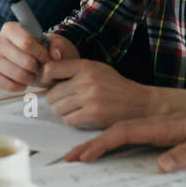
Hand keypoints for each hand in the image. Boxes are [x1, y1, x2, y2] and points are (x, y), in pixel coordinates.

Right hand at [0, 22, 76, 91]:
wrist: (35, 62)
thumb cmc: (44, 51)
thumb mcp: (57, 44)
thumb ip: (58, 46)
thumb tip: (54, 53)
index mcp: (10, 28)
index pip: (26, 43)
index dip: (40, 54)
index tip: (46, 58)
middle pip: (22, 60)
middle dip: (36, 67)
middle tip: (39, 68)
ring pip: (15, 73)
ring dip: (29, 78)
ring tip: (33, 75)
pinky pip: (4, 84)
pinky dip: (17, 86)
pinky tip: (23, 84)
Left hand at [40, 59, 159, 127]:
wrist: (138, 102)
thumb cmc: (115, 86)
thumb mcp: (97, 68)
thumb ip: (74, 69)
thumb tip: (46, 74)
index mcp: (86, 66)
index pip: (50, 69)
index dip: (46, 79)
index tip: (51, 84)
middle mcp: (86, 80)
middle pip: (52, 94)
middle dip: (57, 100)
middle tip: (67, 101)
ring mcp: (89, 98)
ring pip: (58, 109)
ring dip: (64, 111)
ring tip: (76, 108)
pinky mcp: (93, 115)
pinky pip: (68, 120)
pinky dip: (73, 120)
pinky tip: (83, 116)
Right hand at [62, 98, 185, 171]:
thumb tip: (161, 166)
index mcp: (162, 125)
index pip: (124, 132)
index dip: (102, 144)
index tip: (84, 156)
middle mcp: (155, 125)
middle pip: (115, 132)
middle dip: (91, 144)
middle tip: (68, 158)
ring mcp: (156, 129)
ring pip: (120, 134)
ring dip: (98, 144)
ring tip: (78, 156)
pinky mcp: (159, 135)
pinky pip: (130, 138)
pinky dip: (112, 145)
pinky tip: (104, 153)